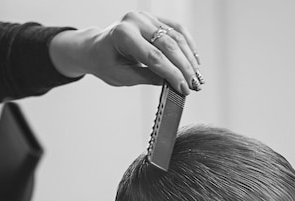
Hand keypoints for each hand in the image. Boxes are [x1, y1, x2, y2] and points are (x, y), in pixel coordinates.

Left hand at [49, 11, 203, 94]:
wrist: (97, 48)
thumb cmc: (106, 62)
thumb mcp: (123, 77)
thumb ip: (148, 78)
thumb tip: (173, 84)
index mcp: (123, 35)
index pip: (154, 57)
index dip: (172, 74)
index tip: (184, 88)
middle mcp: (135, 21)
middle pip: (168, 46)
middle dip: (185, 67)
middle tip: (195, 84)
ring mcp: (145, 17)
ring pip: (176, 36)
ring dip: (189, 57)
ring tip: (197, 75)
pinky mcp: (154, 18)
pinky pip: (176, 29)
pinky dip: (188, 44)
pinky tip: (194, 59)